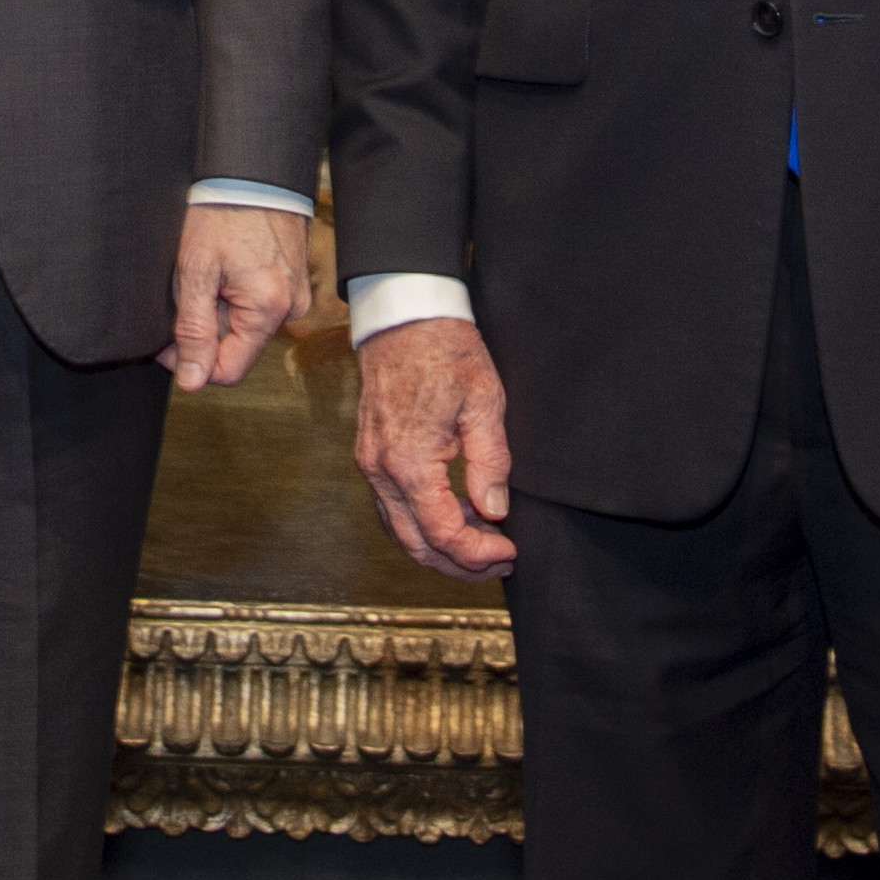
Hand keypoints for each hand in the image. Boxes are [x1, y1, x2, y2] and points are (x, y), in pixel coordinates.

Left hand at [164, 203, 310, 390]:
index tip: (168, 338)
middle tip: (186, 287)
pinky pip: (255, 303)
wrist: (252, 169)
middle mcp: (290, 308)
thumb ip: (193, 329)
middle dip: (204, 324)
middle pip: (234, 345)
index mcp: (269, 310)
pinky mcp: (291, 280)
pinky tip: (223, 264)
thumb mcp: (196, 270)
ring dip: (217, 306)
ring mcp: (294, 293)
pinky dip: (233, 292)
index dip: (190, 361)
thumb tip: (191, 381)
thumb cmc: (224, 211)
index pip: (227, 370)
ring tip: (207, 269)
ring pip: (242, 324)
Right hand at [353, 316, 516, 578]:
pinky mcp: (370, 454)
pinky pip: (393, 507)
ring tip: (482, 545)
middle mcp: (380, 470)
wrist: (405, 315)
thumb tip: (495, 511)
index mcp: (409, 461)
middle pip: (415, 544)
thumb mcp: (485, 402)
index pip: (443, 533)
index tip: (510, 551)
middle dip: (458, 564)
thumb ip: (490, 462)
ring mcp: (370, 463)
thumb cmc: (446, 350)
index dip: (478, 552)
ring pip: (400, 530)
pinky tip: (455, 515)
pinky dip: (422, 523)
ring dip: (440, 547)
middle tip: (498, 562)